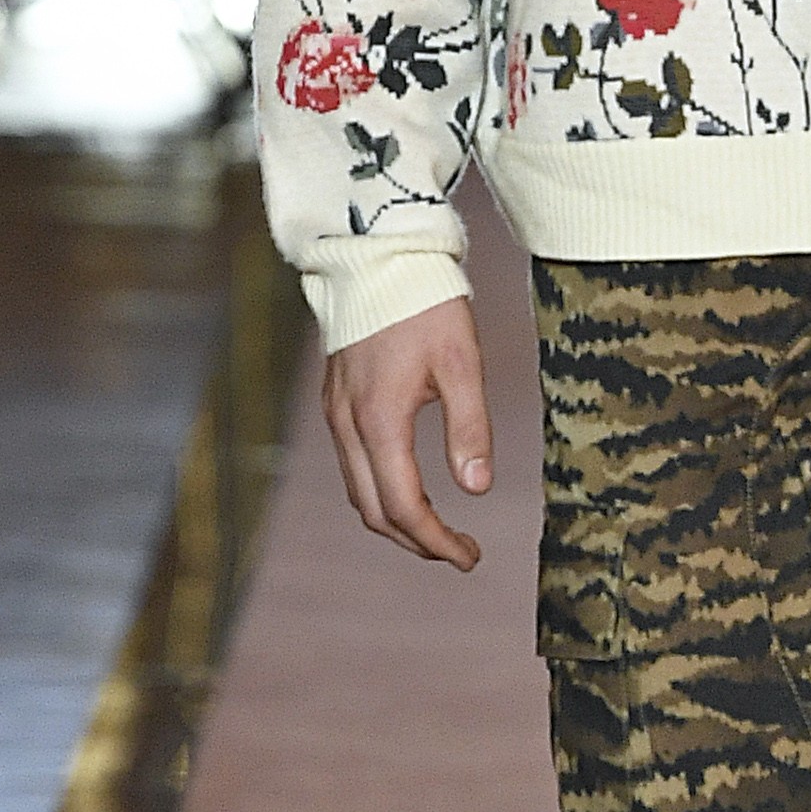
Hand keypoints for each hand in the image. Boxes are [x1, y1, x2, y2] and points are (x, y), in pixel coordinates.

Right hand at [320, 298, 493, 569]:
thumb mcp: (461, 362)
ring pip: (358, 491)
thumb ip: (470, 428)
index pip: (404, 507)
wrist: (375, 254)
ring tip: (439, 530)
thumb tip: (476, 490)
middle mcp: (347, 424)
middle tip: (459, 552)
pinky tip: (410, 487)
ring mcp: (335, 413)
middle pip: (374, 511)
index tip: (470, 558)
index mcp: (379, 420)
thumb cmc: (425, 301)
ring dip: (396, 520)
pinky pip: (352, 464)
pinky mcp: (334, 400)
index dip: (436, 542)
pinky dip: (380, 490)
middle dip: (416, 541)